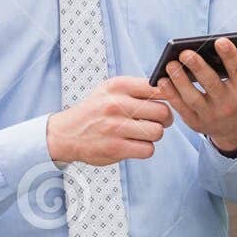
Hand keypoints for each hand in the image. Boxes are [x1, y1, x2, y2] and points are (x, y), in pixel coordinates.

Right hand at [47, 76, 172, 165]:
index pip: (158, 88)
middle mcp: (116, 104)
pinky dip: (145, 149)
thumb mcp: (110, 90)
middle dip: (165, 119)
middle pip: (163, 112)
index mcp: (118, 86)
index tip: (164, 103)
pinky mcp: (115, 148)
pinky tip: (135, 145)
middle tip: (158, 122)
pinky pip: (148, 150)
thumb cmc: (95, 110)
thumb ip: (137, 88)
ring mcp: (116, 127)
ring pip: (157, 132)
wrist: (66, 133)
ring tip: (143, 134)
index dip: (168, 97)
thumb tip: (169, 89)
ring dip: (154, 135)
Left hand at [155, 37, 236, 154]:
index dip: (230, 56)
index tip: (220, 40)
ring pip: (192, 96)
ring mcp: (211, 115)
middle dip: (198, 67)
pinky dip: (170, 94)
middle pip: (211, 84)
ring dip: (179, 80)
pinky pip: (180, 108)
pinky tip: (162, 80)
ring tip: (170, 63)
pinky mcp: (196, 123)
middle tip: (185, 51)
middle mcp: (229, 104)